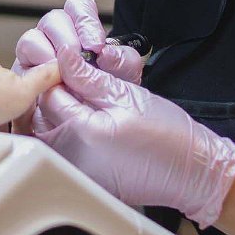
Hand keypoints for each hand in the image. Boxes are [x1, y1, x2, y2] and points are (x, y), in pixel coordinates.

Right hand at [10, 0, 143, 133]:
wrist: (96, 130)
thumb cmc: (109, 100)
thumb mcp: (125, 79)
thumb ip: (121, 62)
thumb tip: (107, 53)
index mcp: (79, 30)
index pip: (78, 7)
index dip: (85, 19)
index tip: (96, 44)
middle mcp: (55, 40)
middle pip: (52, 20)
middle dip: (66, 38)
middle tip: (79, 57)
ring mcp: (36, 58)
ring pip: (30, 40)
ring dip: (47, 55)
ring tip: (63, 75)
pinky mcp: (24, 80)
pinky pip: (21, 70)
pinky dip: (35, 78)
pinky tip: (50, 90)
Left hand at [36, 47, 234, 228]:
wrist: (192, 172)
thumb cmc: (168, 137)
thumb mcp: (127, 95)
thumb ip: (89, 77)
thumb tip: (65, 57)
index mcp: (82, 132)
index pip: (48, 94)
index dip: (59, 75)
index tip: (74, 68)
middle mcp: (73, 156)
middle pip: (43, 114)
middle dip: (58, 94)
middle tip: (81, 85)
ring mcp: (77, 170)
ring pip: (50, 132)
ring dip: (61, 114)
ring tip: (89, 105)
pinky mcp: (84, 178)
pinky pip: (63, 150)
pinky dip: (69, 134)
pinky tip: (92, 125)